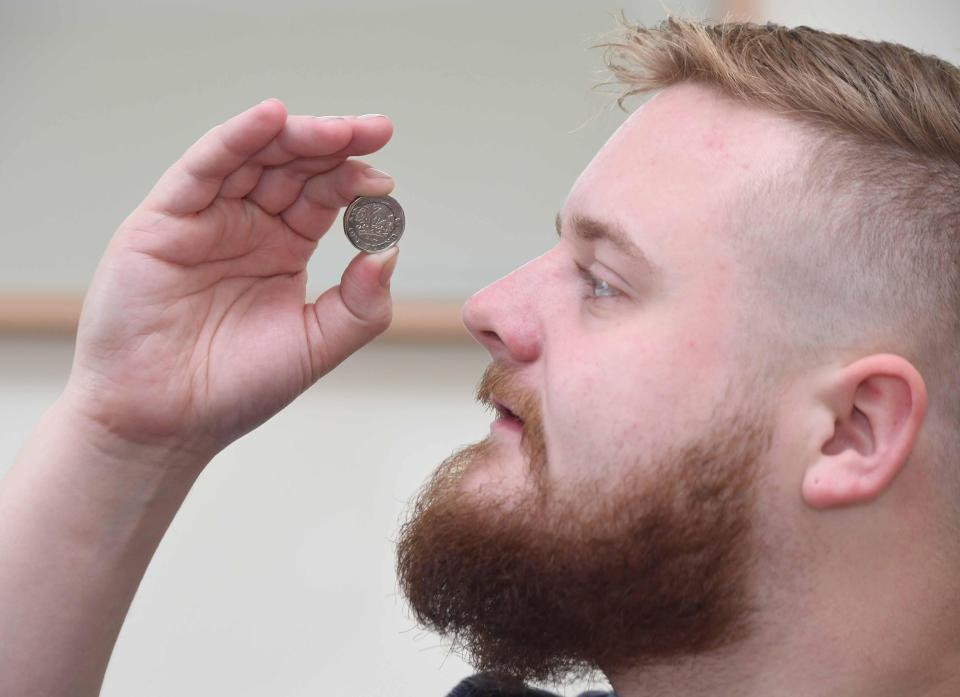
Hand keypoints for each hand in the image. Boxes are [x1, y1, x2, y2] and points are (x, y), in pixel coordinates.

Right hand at [62, 99, 399, 460]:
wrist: (165, 423)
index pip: (325, 196)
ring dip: (296, 135)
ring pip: (253, 157)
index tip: (386, 183)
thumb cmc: (235, 388)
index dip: (356, 182)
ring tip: (339, 129)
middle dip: (336, 144)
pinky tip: (272, 118)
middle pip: (295, 166)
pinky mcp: (164, 220)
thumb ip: (361, 303)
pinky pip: (202, 168)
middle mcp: (247, 225)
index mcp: (283, 248)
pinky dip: (235, 139)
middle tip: (376, 131)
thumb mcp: (317, 344)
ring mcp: (205, 218)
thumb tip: (391, 250)